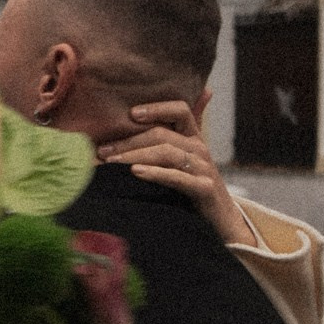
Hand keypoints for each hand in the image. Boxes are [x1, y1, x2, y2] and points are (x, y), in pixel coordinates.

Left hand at [97, 101, 253, 246]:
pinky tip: (136, 172)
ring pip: (167, 152)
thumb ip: (174, 133)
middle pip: (163, 134)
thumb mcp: (184, 158)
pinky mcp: (205, 189)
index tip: (130, 113)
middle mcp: (200, 148)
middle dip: (129, 140)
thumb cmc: (195, 187)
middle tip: (102, 150)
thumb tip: (172, 103)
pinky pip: (178, 177)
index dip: (157, 108)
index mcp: (194, 137)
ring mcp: (204, 168)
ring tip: (112, 161)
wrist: (222, 220)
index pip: (180, 110)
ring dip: (135, 155)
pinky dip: (156, 173)